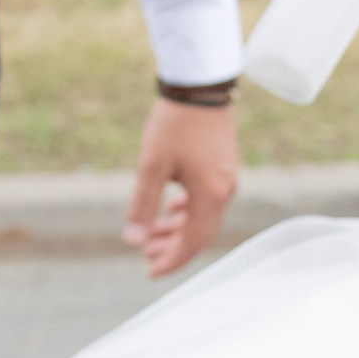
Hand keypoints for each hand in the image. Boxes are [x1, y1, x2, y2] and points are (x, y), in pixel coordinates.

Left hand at [123, 97, 239, 277]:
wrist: (200, 85)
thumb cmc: (175, 124)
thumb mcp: (152, 166)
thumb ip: (142, 205)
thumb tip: (132, 241)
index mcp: (211, 196)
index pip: (193, 242)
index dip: (171, 261)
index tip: (150, 271)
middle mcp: (225, 191)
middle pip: (200, 233)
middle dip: (172, 248)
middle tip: (145, 255)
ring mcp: (226, 178)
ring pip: (202, 216)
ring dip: (177, 229)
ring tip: (151, 234)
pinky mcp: (222, 166)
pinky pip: (207, 200)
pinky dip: (188, 210)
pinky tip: (171, 208)